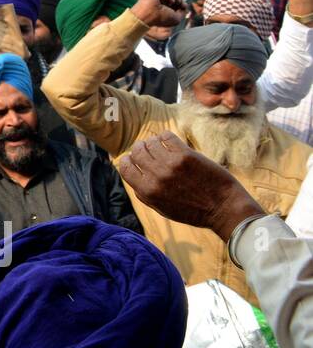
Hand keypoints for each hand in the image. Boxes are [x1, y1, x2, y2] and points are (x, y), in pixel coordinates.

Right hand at [116, 132, 262, 241]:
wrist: (223, 209)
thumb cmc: (193, 211)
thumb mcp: (162, 209)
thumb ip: (144, 194)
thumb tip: (133, 176)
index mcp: (148, 192)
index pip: (124, 167)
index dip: (128, 161)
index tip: (134, 159)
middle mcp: (156, 177)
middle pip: (136, 151)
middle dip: (140, 149)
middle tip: (149, 151)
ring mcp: (170, 165)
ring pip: (150, 142)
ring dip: (153, 142)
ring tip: (161, 146)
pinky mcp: (186, 156)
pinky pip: (167, 136)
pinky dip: (165, 136)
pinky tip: (170, 141)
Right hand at [130, 0, 185, 28]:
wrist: (149, 15)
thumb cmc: (161, 18)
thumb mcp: (177, 19)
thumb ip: (183, 11)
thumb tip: (184, 4)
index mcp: (167, 8)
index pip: (177, 1)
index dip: (182, 2)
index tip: (182, 6)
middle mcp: (162, 2)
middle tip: (177, 2)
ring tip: (170, 1)